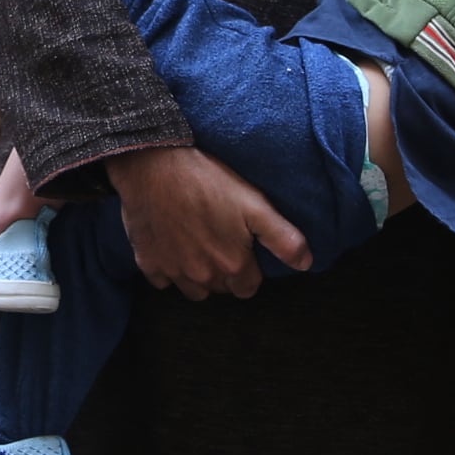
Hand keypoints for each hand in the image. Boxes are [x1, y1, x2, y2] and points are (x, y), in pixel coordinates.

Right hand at [105, 144, 312, 299]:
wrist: (154, 165)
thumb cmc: (206, 180)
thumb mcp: (254, 204)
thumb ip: (283, 238)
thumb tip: (306, 263)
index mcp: (232, 265)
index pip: (249, 287)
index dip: (249, 270)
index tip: (243, 248)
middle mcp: (203, 277)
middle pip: (221, 289)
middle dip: (225, 273)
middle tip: (221, 241)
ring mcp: (173, 272)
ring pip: (193, 290)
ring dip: (198, 275)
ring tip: (198, 245)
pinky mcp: (148, 263)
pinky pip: (162, 280)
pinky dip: (169, 268)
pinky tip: (171, 244)